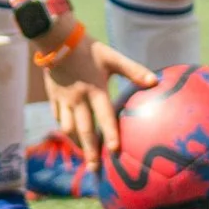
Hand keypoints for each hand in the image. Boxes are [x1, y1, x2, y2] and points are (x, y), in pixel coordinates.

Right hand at [43, 33, 160, 165]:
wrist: (56, 39)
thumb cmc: (88, 49)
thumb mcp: (112, 58)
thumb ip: (133, 70)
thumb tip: (155, 81)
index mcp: (95, 90)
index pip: (104, 116)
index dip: (110, 133)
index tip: (114, 151)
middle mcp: (78, 99)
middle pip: (84, 130)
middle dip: (90, 152)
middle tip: (95, 170)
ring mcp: (64, 100)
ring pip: (67, 128)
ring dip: (76, 144)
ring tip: (84, 157)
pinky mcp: (53, 98)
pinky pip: (58, 118)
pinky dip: (65, 129)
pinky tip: (71, 136)